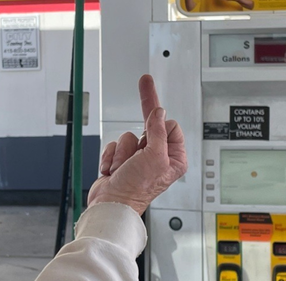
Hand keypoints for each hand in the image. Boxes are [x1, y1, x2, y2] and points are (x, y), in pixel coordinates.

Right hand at [87, 75, 187, 215]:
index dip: (158, 125)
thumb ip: (158, 132)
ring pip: (129, 136)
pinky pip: (116, 144)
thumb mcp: (154, 157)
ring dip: (122, 152)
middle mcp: (158, 157)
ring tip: (123, 168)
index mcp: (174, 158)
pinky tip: (113, 170)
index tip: (152, 117)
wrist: (111, 205)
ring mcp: (139, 158)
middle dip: (140, 132)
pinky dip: (111, 156)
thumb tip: (159, 113)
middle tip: (146, 81)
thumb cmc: (136, 189)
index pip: (170, 126)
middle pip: (150, 126)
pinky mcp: (122, 160)